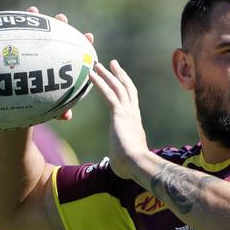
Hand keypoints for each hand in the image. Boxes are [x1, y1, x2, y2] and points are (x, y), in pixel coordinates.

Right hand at [26, 6, 93, 121]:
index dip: (83, 44)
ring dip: (37, 21)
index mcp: (61, 67)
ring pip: (37, 35)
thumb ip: (59, 110)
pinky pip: (16, 38)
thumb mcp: (48, 108)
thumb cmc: (37, 106)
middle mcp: (49, 56)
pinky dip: (15, 27)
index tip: (89, 36)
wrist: (17, 107)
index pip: (75, 54)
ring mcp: (34, 52)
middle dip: (61, 27)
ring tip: (34, 12)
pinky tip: (11, 19)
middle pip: (57, 39)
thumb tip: (67, 116)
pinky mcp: (18, 51)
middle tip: (61, 18)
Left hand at [88, 60, 149, 180]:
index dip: (126, 89)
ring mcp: (127, 113)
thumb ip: (120, 155)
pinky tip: (91, 75)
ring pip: (117, 88)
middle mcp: (133, 114)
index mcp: (134, 123)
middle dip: (120, 75)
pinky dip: (100, 83)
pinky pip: (109, 94)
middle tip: (112, 63)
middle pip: (127, 88)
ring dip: (107, 75)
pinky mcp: (119, 114)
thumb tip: (117, 164)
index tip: (120, 80)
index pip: (131, 101)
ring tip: (96, 65)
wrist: (138, 164)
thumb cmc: (130, 167)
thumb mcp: (124, 157)